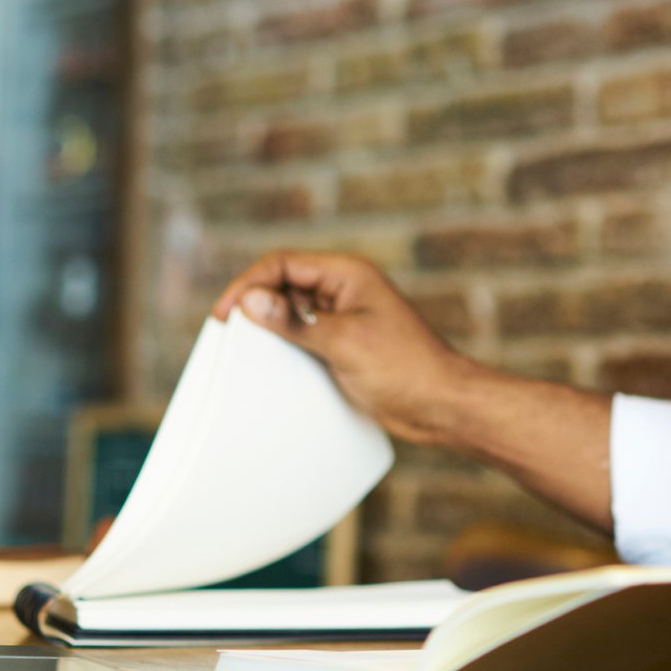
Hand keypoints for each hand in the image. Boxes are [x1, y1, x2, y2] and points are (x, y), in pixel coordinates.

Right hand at [213, 250, 484, 444]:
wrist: (444, 406)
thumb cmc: (406, 369)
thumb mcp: (344, 343)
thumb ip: (296, 323)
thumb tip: (251, 301)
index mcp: (348, 275)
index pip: (283, 264)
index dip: (249, 283)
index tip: (226, 313)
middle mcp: (345, 290)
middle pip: (284, 285)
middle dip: (255, 303)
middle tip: (226, 332)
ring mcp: (345, 318)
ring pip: (293, 312)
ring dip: (270, 326)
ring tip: (243, 349)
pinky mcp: (346, 344)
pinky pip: (305, 336)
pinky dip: (286, 346)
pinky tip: (272, 366)